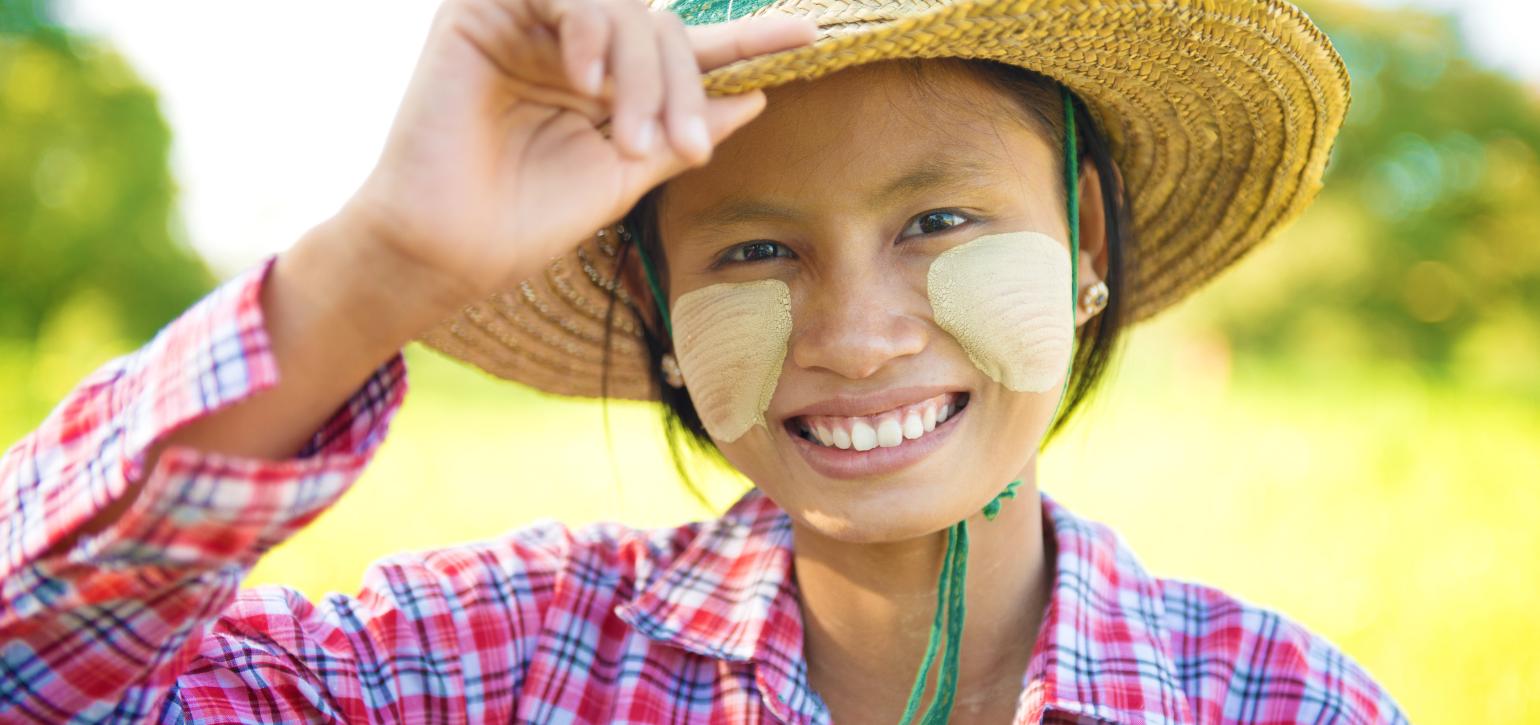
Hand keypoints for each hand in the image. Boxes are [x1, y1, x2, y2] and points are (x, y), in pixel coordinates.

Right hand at [336, 0, 817, 312]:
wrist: (449, 249)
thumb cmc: (527, 219)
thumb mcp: (627, 172)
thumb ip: (684, 128)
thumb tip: (756, 96)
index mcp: (604, 84)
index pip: (682, 49)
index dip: (744, 38)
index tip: (809, 35)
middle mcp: (571, 47)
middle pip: (661, 29)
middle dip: (682, 87)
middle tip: (685, 151)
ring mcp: (527, 23)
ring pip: (623, 10)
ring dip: (641, 72)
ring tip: (630, 138)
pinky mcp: (479, 8)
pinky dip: (590, 32)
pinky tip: (586, 83)